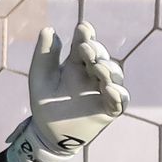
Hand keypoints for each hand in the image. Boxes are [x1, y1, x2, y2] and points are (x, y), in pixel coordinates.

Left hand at [5, 22, 127, 161]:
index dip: (85, 35)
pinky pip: (120, 101)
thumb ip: (44, 54)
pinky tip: (109, 89)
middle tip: (86, 49)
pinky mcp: (109, 109)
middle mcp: (92, 74)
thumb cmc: (44, 102)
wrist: (47, 133)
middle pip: (102, 57)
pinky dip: (118, 94)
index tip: (82, 28)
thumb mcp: (40, 77)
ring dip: (108, 69)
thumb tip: (49, 29)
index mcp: (77, 64)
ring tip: (97, 67)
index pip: (85, 44)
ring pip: (115, 75)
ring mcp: (103, 91)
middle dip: (96, 51)